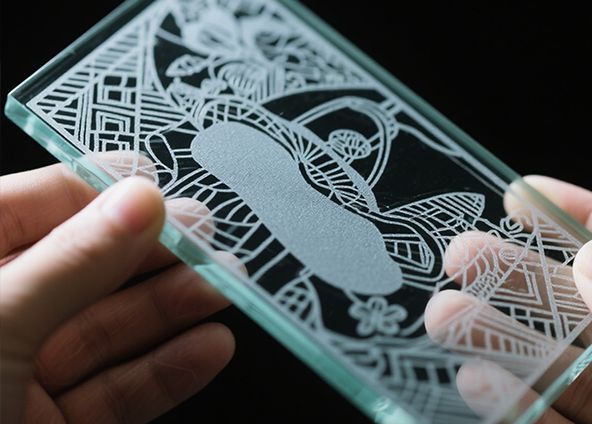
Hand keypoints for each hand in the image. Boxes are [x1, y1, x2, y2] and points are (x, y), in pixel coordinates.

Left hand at [0, 164, 235, 423]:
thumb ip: (70, 261)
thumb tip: (138, 200)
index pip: (25, 209)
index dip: (89, 190)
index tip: (151, 180)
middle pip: (78, 272)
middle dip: (148, 253)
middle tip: (203, 234)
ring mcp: (18, 378)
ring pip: (106, 331)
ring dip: (171, 308)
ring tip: (224, 285)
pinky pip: (115, 393)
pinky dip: (166, 371)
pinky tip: (208, 345)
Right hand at [425, 176, 591, 423]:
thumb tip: (591, 257)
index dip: (568, 218)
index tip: (517, 193)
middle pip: (567, 307)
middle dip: (510, 275)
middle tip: (457, 253)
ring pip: (549, 368)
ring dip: (491, 340)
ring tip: (441, 315)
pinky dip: (511, 408)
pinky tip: (475, 381)